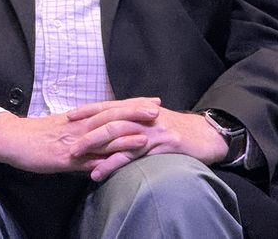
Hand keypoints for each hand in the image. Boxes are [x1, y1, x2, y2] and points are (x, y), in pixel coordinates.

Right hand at [0, 97, 160, 173]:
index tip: (155, 100)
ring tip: (145, 136)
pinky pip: (86, 159)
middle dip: (136, 113)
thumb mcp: (66, 126)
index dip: (135, 104)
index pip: (114, 107)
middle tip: (157, 110)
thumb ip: (87, 128)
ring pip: (103, 136)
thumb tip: (106, 131)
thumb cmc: (39, 133)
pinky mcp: (64, 158)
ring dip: (125, 136)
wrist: (12, 138)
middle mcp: (81, 126)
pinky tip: (116, 162)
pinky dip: (103, 160)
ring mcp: (73, 141)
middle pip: (112, 116)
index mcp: (82, 117)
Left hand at [66, 102, 228, 180]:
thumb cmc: (181, 130)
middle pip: (110, 119)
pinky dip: (113, 164)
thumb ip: (137, 120)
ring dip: (95, 147)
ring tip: (77, 157)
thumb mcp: (157, 120)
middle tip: (68, 142)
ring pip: (118, 135)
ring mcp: (152, 129)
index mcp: (142, 108)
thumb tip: (115, 125)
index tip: (69, 116)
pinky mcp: (160, 144)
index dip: (89, 110)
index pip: (110, 105)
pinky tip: (99, 173)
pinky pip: (132, 154)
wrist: (209, 135)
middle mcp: (145, 115)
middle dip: (87, 130)